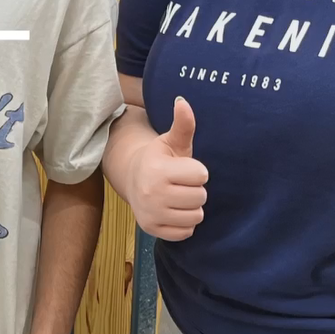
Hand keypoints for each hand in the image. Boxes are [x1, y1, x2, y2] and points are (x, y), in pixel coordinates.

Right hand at [126, 97, 208, 240]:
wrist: (132, 178)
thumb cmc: (159, 159)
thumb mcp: (171, 141)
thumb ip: (183, 124)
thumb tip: (182, 101)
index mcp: (157, 170)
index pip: (201, 175)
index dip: (197, 170)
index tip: (184, 168)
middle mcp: (152, 193)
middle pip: (201, 197)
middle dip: (195, 189)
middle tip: (181, 183)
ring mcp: (151, 214)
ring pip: (196, 216)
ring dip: (191, 207)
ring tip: (178, 196)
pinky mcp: (152, 230)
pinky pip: (186, 232)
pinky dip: (184, 223)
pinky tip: (173, 211)